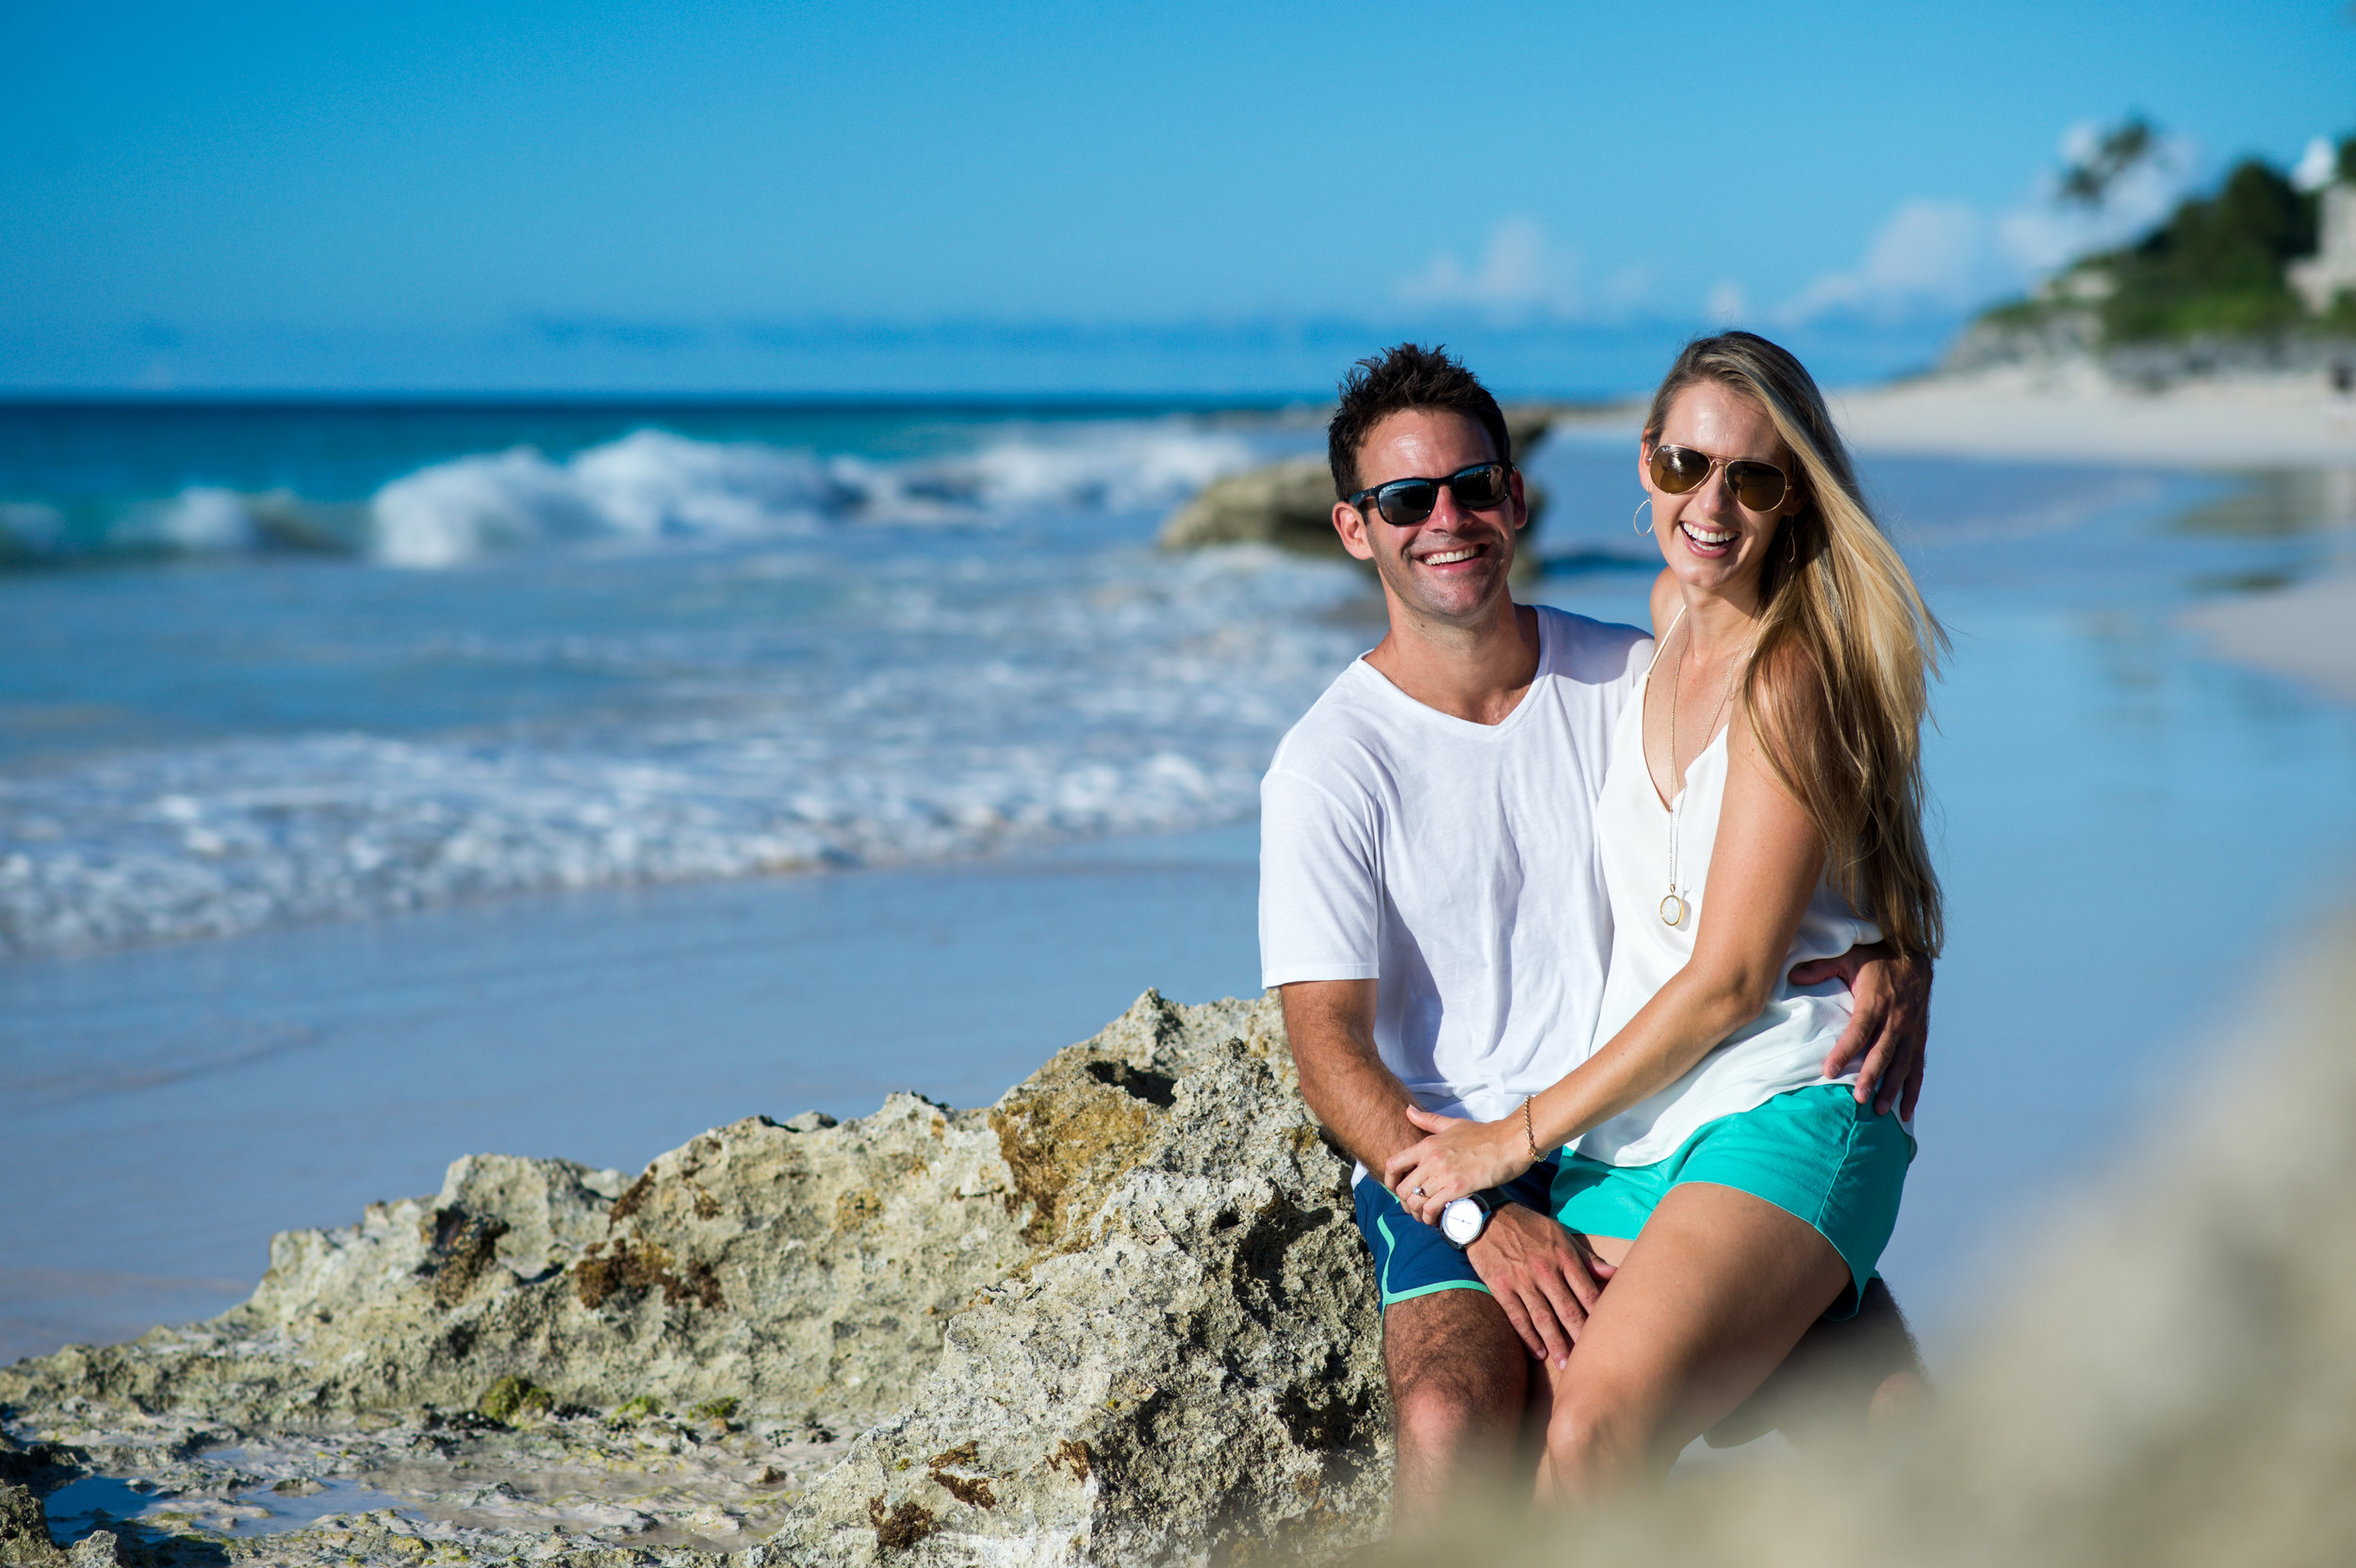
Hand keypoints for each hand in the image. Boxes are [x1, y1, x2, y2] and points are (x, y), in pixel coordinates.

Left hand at [1382, 1106, 1529, 1224]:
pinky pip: (1433, 1208)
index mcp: (1427, 1144)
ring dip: (1418, 1214)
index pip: (1393, 1164)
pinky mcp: (1458, 1187)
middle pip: (1403, 1189)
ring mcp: (1443, 1174)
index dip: (1389, 1182)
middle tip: (1416, 1209)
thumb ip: (1428, 1121)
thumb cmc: (1484, 1134)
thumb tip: (1408, 1110)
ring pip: (1416, 1202)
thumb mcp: (1453, 1124)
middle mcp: (1431, 1159)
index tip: (1396, 1190)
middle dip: (1406, 1203)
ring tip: (1427, 1217)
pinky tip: (1438, 1220)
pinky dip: (1431, 1218)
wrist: (1510, 1142)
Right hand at [1463, 1206, 1615, 1368]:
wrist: (1486, 1218)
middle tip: (1591, 1359)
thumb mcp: (1560, 1234)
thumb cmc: (1529, 1226)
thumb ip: (1586, 1258)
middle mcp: (1545, 1270)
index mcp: (1563, 1256)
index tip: (1608, 1335)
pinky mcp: (1501, 1287)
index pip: (1587, 1292)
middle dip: (1580, 1336)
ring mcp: (1522, 1280)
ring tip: (1566, 1365)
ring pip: (1543, 1318)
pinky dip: (1528, 1337)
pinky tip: (1538, 1353)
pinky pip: (1517, 1317)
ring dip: (1555, 1343)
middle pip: (1568, 1310)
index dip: (1598, 1315)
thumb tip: (1614, 1274)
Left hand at [1792, 943, 1929, 1117]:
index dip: (1844, 1051)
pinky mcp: (1920, 1038)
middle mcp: (1896, 1019)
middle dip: (1870, 1076)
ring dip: (1891, 1089)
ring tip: (1878, 1110)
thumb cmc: (1875, 958)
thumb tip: (1792, 975)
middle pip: (1882, 1052)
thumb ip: (1821, 967)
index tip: (1828, 1071)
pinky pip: (1917, 1067)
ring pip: (1902, 1064)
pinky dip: (1913, 1091)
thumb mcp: (1848, 956)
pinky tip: (1904, 1113)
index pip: (1858, 1031)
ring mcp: (1910, 1030)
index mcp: (1875, 1001)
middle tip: (1858, 1099)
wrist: (1915, 956)